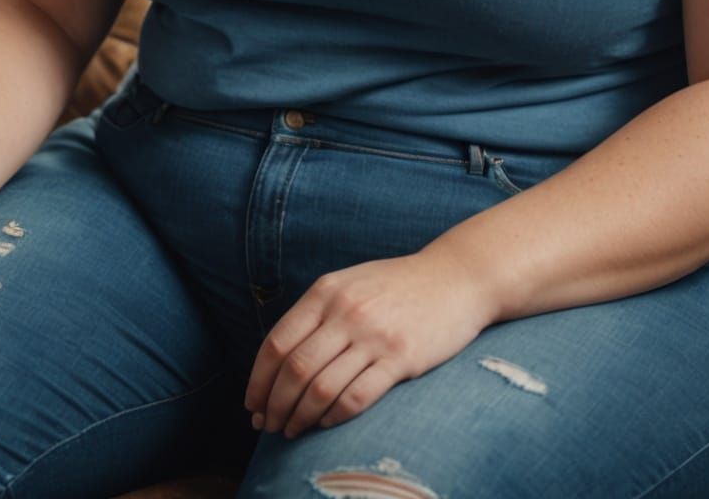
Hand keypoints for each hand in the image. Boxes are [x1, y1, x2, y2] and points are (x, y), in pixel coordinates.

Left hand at [243, 249, 497, 439]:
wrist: (455, 277)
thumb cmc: (397, 286)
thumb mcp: (350, 283)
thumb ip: (317, 312)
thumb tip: (278, 359)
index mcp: (326, 291)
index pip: (277, 342)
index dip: (258, 380)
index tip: (252, 404)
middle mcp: (346, 311)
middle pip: (294, 369)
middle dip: (274, 405)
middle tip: (267, 426)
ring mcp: (374, 334)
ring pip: (320, 388)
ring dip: (299, 417)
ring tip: (292, 430)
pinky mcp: (400, 357)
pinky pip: (355, 397)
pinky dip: (333, 417)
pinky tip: (326, 424)